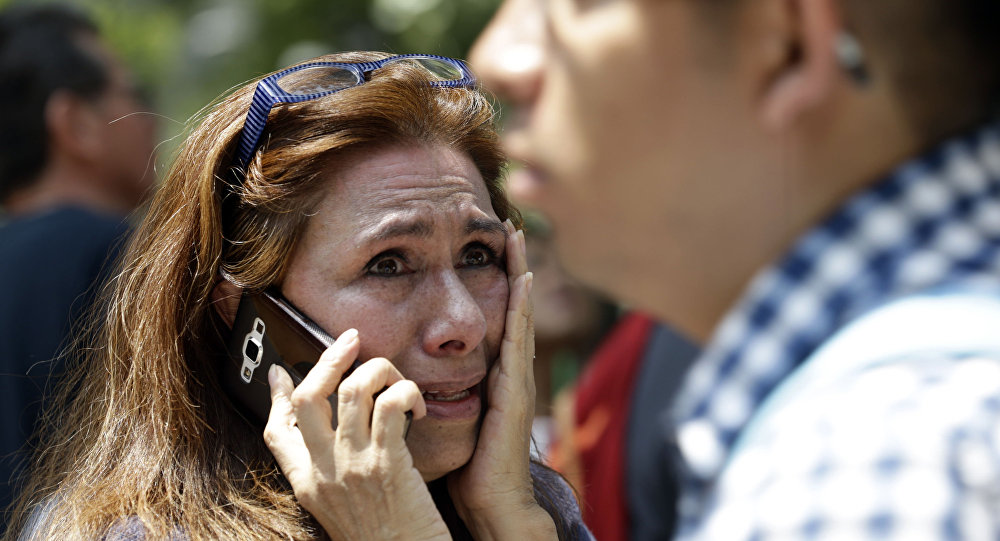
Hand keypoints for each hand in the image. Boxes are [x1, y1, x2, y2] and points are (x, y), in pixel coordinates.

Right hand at [264, 330, 450, 540]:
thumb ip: (332, 471)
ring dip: (381, 370)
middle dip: (329, 357)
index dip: (273, 396)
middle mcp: (324, 472)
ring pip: (355, 389)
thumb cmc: (385, 538)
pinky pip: (391, 405)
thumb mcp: (340, 508)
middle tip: (352, 339)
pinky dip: (407, 392)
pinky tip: (417, 408)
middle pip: (308, 397)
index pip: (275, 432)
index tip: (279, 370)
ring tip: (398, 380)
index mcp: (307, 484)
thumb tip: (330, 434)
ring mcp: (354, 466)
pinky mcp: (388, 464)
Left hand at [447, 220, 557, 539]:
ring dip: (519, 273)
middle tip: (510, 224)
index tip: (488, 242)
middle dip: (513, 263)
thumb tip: (408, 367)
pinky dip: (521, 309)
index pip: (497, 315)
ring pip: (519, 314)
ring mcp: (517, 378)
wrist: (491, 501)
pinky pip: (519, 342)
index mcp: (494, 373)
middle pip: (513, 305)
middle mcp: (510, 369)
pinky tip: (521, 281)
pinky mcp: (516, 391)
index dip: (495, 279)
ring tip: (517, 237)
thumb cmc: (468, 464)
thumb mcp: (450, 414)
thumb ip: (439, 387)